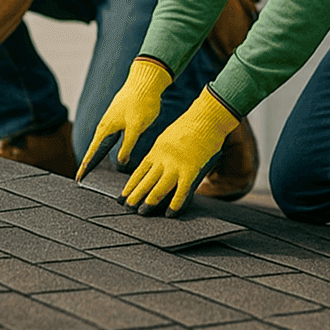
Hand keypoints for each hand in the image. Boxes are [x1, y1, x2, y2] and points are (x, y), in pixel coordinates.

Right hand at [76, 58, 172, 179]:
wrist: (144, 81)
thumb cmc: (141, 102)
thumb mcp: (136, 127)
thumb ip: (128, 145)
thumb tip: (121, 162)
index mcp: (106, 128)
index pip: (92, 152)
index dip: (86, 167)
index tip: (79, 179)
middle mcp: (105, 125)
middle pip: (94, 149)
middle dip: (88, 164)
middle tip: (82, 179)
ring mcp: (111, 121)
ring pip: (102, 143)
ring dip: (96, 155)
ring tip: (92, 169)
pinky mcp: (118, 118)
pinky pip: (109, 137)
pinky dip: (105, 147)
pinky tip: (108, 151)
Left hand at [123, 87, 238, 214]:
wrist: (205, 117)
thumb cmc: (189, 124)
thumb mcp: (167, 136)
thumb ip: (161, 151)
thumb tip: (156, 161)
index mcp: (156, 151)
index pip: (139, 171)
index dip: (131, 185)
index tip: (123, 195)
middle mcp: (163, 159)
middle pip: (146, 181)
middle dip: (135, 195)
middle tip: (127, 207)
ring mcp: (176, 165)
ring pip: (159, 187)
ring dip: (149, 201)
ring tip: (141, 212)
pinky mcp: (191, 169)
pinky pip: (182, 190)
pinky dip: (176, 202)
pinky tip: (170, 212)